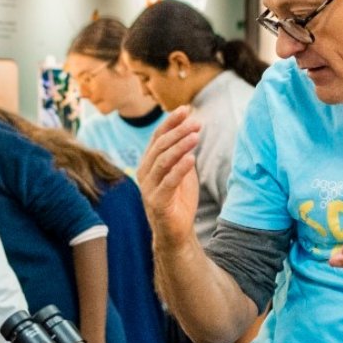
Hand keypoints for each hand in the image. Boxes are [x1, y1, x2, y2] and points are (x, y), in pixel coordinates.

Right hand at [136, 106, 202, 243]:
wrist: (175, 232)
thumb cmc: (178, 200)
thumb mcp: (182, 172)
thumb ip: (183, 153)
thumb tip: (192, 129)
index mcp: (149, 163)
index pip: (158, 137)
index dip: (171, 122)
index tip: (186, 109)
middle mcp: (145, 173)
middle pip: (160, 146)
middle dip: (179, 131)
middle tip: (196, 122)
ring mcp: (149, 188)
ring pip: (163, 161)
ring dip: (180, 146)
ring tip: (196, 136)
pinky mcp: (157, 202)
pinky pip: (168, 182)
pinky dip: (180, 169)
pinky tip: (192, 158)